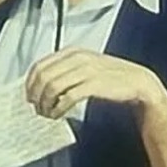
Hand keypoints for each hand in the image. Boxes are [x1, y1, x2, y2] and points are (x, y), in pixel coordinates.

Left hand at [25, 47, 163, 119]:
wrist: (138, 81)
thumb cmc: (109, 76)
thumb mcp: (86, 66)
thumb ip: (66, 70)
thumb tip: (41, 85)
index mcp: (73, 52)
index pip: (40, 65)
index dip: (30, 83)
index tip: (29, 96)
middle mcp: (77, 58)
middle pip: (43, 76)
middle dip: (35, 95)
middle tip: (36, 107)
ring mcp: (86, 70)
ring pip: (52, 87)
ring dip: (45, 104)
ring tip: (47, 113)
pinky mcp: (94, 84)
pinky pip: (67, 97)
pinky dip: (58, 108)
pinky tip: (58, 114)